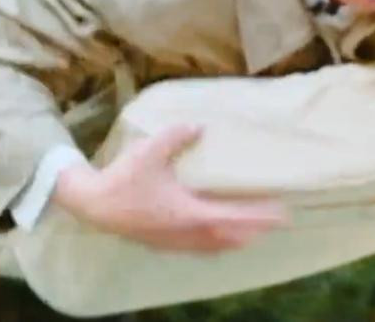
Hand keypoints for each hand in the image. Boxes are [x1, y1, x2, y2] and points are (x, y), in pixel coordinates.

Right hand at [53, 125, 287, 252]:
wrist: (94, 206)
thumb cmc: (124, 178)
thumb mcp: (150, 150)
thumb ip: (176, 136)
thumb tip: (199, 125)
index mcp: (188, 212)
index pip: (232, 217)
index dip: (258, 216)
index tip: (281, 214)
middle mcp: (186, 232)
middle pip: (229, 236)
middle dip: (254, 230)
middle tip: (274, 221)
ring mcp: (174, 241)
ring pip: (214, 245)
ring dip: (236, 238)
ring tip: (252, 230)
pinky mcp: (164, 242)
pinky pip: (200, 248)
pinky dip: (217, 243)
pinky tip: (216, 236)